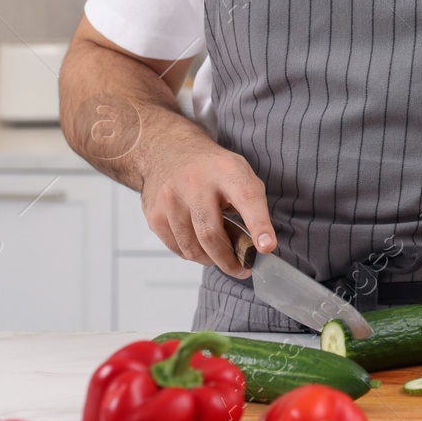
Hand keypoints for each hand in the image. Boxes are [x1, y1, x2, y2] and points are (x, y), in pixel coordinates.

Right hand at [141, 142, 274, 277]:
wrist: (169, 151)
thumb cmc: (212, 168)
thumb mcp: (240, 172)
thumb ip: (252, 203)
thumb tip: (259, 243)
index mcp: (226, 170)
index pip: (246, 199)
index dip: (258, 225)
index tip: (267, 247)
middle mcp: (195, 183)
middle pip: (211, 234)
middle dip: (229, 260)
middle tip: (242, 269)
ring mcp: (170, 199)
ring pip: (192, 247)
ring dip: (210, 260)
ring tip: (221, 256)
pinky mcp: (154, 214)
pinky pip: (177, 248)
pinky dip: (193, 254)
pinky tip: (200, 246)